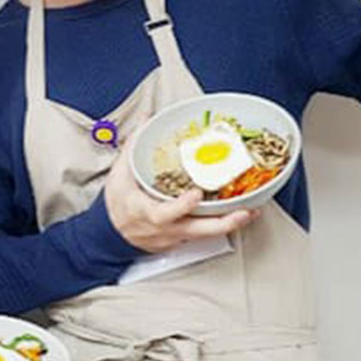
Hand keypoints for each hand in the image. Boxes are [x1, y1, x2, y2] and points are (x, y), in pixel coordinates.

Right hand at [103, 147, 255, 252]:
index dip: (181, 206)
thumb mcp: (119, 173)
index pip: (163, 214)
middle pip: (195, 230)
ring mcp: (173, 238)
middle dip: (222, 222)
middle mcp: (162, 229)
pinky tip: (238, 215)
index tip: (196, 194)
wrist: (111, 233)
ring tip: (250, 212)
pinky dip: (221, 225)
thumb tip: (148, 118)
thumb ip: (135, 145)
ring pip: (204, 235)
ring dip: (230, 224)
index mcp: (144, 211)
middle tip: (243, 211)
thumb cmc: (118, 202)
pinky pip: (203, 235)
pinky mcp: (180, 241)